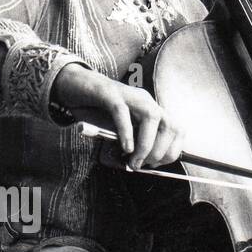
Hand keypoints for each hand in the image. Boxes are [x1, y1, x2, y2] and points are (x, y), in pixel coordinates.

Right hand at [52, 64, 184, 170]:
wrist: (75, 85)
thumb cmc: (97, 111)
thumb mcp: (119, 130)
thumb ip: (130, 144)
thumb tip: (138, 166)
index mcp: (150, 109)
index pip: (177, 129)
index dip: (171, 151)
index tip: (156, 165)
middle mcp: (145, 100)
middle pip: (169, 124)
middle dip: (160, 151)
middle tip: (143, 164)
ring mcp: (129, 95)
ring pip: (151, 117)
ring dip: (146, 144)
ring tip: (133, 160)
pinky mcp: (109, 93)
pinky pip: (121, 111)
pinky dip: (126, 132)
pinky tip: (125, 147)